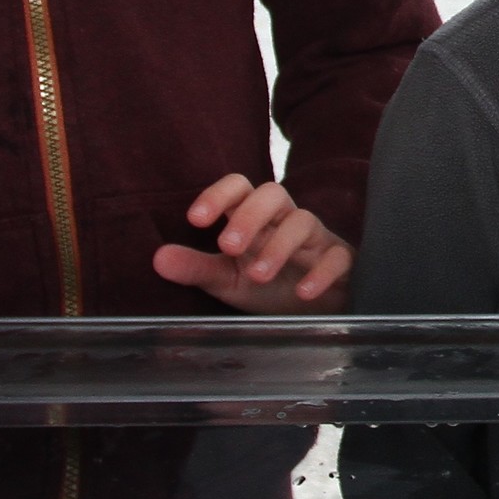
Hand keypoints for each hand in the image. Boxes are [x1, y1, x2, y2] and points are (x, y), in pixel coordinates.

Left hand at [151, 176, 351, 313]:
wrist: (315, 311)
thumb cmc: (269, 286)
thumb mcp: (228, 279)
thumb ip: (196, 268)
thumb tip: (157, 258)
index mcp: (256, 218)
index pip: (239, 187)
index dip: (218, 195)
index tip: (194, 219)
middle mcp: (286, 220)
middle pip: (273, 193)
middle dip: (250, 215)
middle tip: (228, 245)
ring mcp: (316, 239)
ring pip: (304, 221)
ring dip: (279, 245)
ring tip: (258, 276)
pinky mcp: (341, 261)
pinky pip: (337, 256)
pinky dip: (322, 272)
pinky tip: (303, 293)